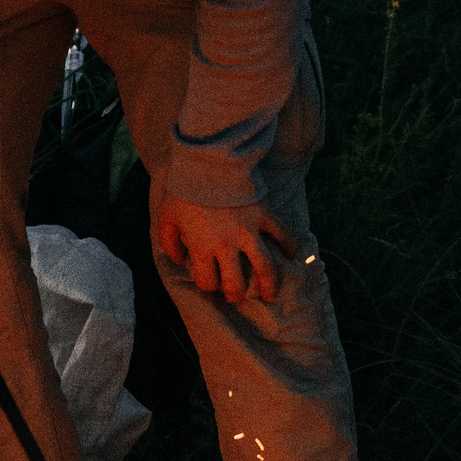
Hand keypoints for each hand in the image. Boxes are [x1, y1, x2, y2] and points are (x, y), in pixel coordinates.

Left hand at [153, 194, 301, 304]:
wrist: (207, 163)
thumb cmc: (184, 190)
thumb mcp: (166, 217)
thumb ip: (169, 242)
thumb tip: (177, 259)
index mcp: (202, 248)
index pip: (207, 281)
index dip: (208, 285)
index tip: (210, 282)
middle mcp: (227, 246)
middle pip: (235, 282)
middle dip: (235, 294)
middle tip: (237, 296)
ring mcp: (248, 232)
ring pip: (264, 267)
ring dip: (268, 285)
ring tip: (270, 295)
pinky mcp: (264, 216)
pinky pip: (283, 234)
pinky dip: (290, 246)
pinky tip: (294, 255)